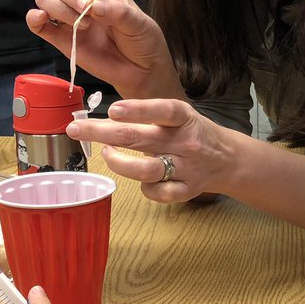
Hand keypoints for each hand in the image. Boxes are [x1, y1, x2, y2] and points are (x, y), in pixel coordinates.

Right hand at [29, 0, 181, 99]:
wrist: (142, 73)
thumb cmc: (143, 43)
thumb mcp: (139, 24)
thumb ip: (118, 13)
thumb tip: (94, 6)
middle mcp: (84, 1)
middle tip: (88, 15)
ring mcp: (71, 21)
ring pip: (47, 0)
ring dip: (57, 8)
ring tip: (80, 26)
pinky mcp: (62, 41)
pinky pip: (40, 26)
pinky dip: (35, 19)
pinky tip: (40, 19)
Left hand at [66, 98, 237, 202]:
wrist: (228, 159)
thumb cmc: (193, 132)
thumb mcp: (178, 116)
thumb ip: (149, 117)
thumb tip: (105, 119)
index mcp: (184, 118)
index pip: (163, 111)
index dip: (138, 110)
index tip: (112, 110)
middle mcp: (186, 142)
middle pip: (140, 139)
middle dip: (102, 133)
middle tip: (76, 130)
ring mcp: (187, 168)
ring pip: (146, 170)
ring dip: (118, 163)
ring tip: (107, 154)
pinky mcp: (187, 190)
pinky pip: (158, 193)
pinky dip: (145, 188)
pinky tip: (141, 179)